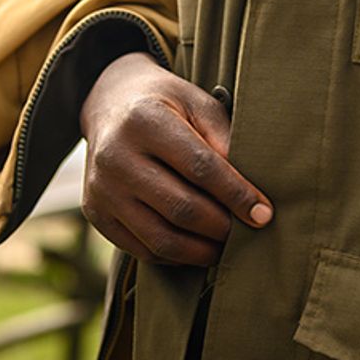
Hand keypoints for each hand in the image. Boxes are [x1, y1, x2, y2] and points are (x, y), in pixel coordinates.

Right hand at [78, 52, 272, 265]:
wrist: (110, 104)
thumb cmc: (166, 104)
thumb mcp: (198, 103)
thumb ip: (223, 139)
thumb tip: (250, 189)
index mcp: (144, 120)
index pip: (200, 167)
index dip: (236, 194)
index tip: (264, 214)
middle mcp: (115, 157)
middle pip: (181, 208)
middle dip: (222, 227)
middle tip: (249, 233)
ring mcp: (101, 189)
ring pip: (161, 238)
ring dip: (202, 250)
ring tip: (228, 245)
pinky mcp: (96, 213)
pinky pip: (142, 249)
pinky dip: (177, 256)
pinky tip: (199, 246)